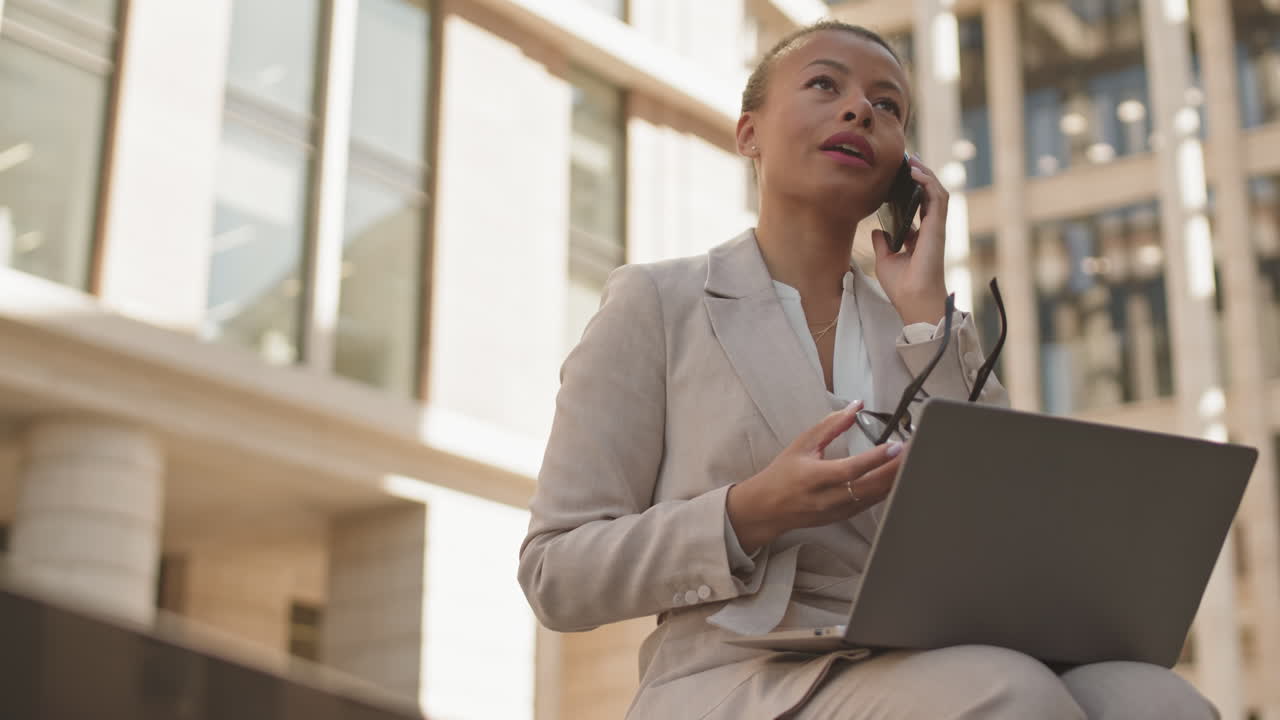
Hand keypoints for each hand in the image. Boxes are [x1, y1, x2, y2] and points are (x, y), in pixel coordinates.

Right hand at [726, 401, 903, 553]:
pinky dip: (887, 490)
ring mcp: (837, 511)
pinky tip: (898, 477)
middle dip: (895, 469)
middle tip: (915, 451)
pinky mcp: (844, 517)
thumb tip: (856, 406)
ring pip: (874, 498)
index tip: (895, 446)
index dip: (875, 459)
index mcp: (813, 477)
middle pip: (869, 486)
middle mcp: (827, 498)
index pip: (850, 469)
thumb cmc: (782, 474)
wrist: (767, 508)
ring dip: (895, 479)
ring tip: (913, 461)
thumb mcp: (802, 444)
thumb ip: (831, 425)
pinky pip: (871, 503)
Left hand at [871, 157, 948, 324]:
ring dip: (926, 174)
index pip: (919, 206)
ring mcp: (936, 228)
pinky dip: (929, 182)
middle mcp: (930, 230)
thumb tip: (876, 231)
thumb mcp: (885, 260)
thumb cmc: (902, 286)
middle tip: (907, 160)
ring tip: (912, 161)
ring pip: (937, 192)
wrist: (912, 300)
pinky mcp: (938, 227)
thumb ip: (883, 244)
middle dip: (921, 176)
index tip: (900, 175)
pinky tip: (916, 172)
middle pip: (929, 195)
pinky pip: (937, 198)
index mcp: (920, 237)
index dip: (912, 189)